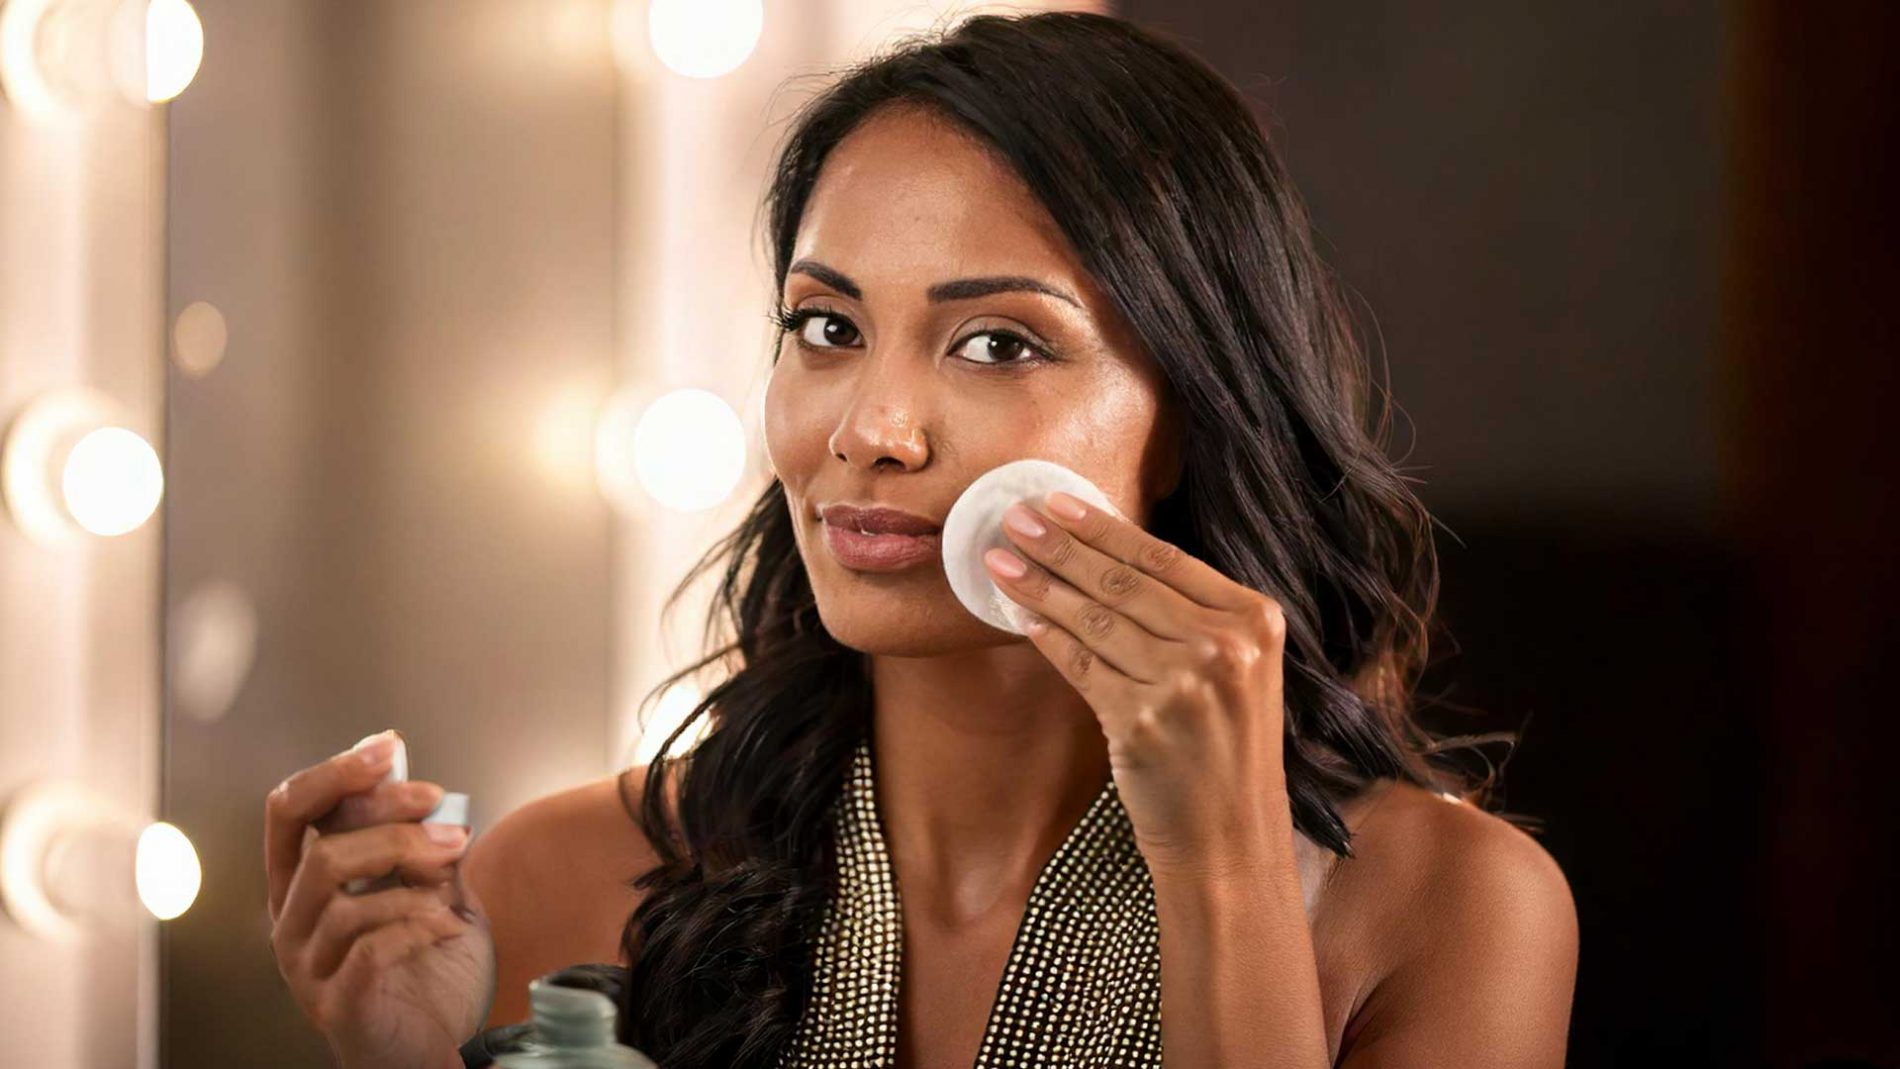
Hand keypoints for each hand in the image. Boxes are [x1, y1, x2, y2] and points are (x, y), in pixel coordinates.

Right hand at [266, 733, 495, 1067]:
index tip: (388, 748)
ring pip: (342, 897)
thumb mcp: (428, 890)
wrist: (432, 1042)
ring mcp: (305, 964)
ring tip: (453, 878)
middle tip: (447, 818)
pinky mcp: (334, 1002)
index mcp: (302, 883)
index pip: (289, 811)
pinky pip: (367, 948)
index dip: (333, 773)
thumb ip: (421, 845)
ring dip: (411, 875)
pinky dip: (417, 925)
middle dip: (387, 821)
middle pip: (320, 848)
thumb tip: (425, 787)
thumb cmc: (423, 966)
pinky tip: (448, 925)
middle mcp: (290, 921)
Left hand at [985, 491, 1292, 875]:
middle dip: (1060, 546)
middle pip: (1124, 583)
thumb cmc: (1225, 751)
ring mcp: (1184, 685)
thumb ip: (1194, 617)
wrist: (1231, 839)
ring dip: (1041, 586)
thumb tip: (1107, 559)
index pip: (1164, 558)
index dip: (1104, 527)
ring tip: (1000, 561)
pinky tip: (1019, 616)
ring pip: (1096, 620)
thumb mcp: (1238, 671)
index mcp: (1255, 620)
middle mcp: (1224, 646)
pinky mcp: (1142, 722)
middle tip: (1012, 518)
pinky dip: (1047, 638)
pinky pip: (1081, 666)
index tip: (1057, 502)